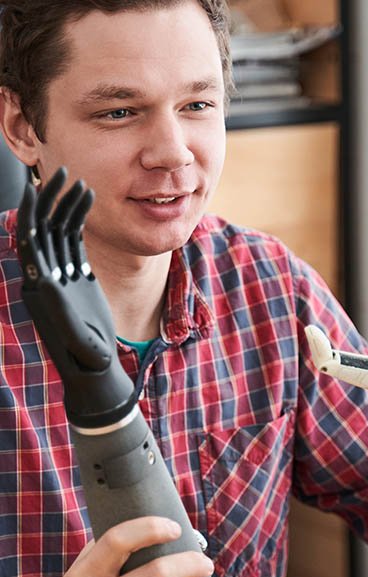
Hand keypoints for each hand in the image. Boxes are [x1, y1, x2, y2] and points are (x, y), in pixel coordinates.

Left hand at [16, 167, 134, 427]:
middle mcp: (45, 276)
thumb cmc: (86, 359)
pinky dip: (79, 223)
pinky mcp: (78, 278)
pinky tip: (87, 205)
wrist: (94, 369)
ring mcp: (62, 275)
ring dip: (67, 208)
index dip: (31, 213)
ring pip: (59, 233)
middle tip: (64, 173)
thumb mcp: (75, 339)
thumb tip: (42, 280)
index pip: (29, 240)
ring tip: (82, 184)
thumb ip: (60, 312)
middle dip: (49, 201)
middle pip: (42, 229)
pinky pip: (74, 244)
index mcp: (39, 286)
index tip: (37, 186)